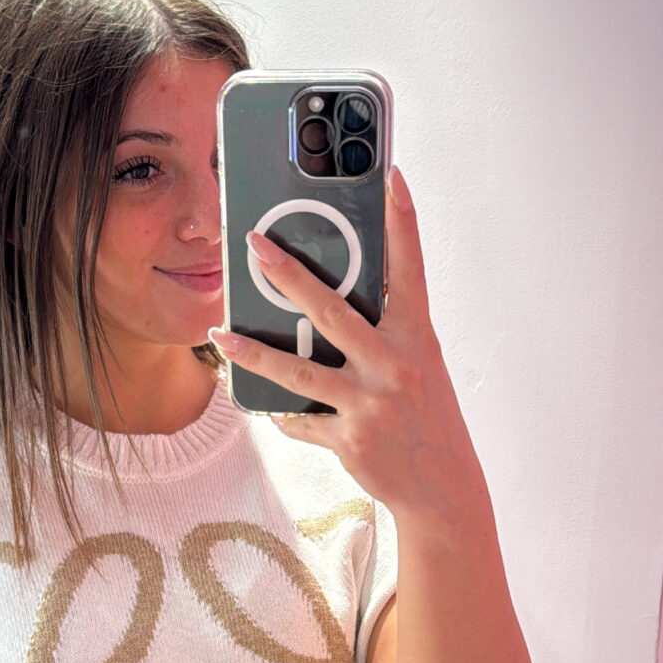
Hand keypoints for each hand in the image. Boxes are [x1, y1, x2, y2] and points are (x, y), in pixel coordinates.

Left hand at [209, 165, 484, 532]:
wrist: (443, 486)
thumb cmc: (426, 416)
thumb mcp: (418, 365)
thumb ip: (382, 334)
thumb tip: (327, 308)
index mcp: (416, 336)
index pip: (410, 267)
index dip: (402, 220)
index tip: (390, 175)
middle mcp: (394, 363)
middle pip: (331, 309)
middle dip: (288, 274)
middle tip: (254, 245)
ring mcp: (369, 402)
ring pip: (297, 370)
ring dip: (252, 351)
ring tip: (219, 334)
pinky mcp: (348, 437)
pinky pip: (300, 419)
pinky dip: (284, 413)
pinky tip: (269, 407)